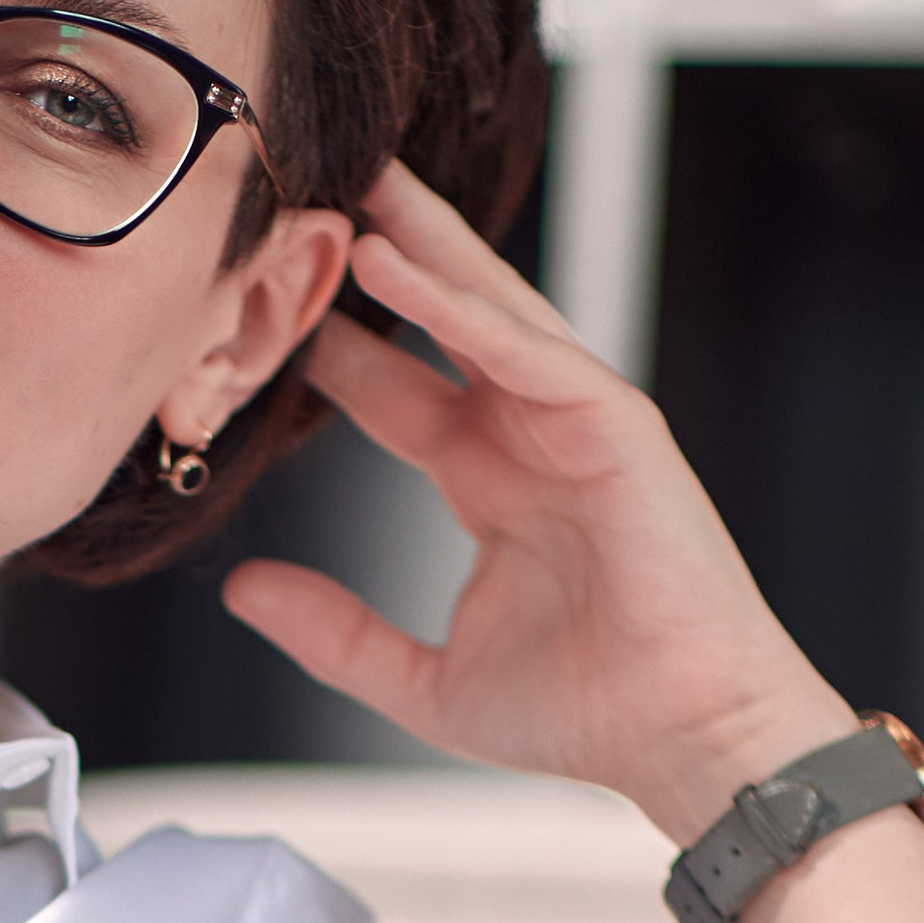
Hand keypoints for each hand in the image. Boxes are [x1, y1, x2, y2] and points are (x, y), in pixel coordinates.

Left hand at [222, 159, 851, 843]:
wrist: (680, 741)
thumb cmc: (584, 714)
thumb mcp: (421, 681)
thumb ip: (333, 634)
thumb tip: (243, 591)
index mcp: (490, 482)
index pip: (395, 392)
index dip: (333, 349)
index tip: (262, 309)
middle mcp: (530, 438)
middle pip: (445, 320)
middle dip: (387, 250)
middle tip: (319, 184)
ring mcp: (575, 423)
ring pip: (487, 310)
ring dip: (423, 243)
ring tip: (358, 181)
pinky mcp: (615, 425)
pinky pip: (526, 350)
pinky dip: (460, 306)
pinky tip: (393, 265)